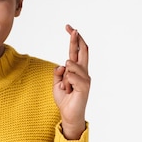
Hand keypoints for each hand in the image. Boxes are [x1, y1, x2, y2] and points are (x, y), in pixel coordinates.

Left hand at [53, 24, 90, 139]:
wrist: (69, 114)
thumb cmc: (65, 99)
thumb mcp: (56, 83)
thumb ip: (58, 72)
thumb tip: (63, 65)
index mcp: (77, 70)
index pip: (76, 51)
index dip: (73, 39)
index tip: (69, 28)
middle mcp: (84, 72)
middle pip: (81, 51)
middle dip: (75, 39)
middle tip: (71, 28)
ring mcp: (85, 79)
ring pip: (71, 65)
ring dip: (64, 77)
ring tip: (67, 88)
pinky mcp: (84, 86)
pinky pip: (70, 76)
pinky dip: (66, 83)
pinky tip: (69, 90)